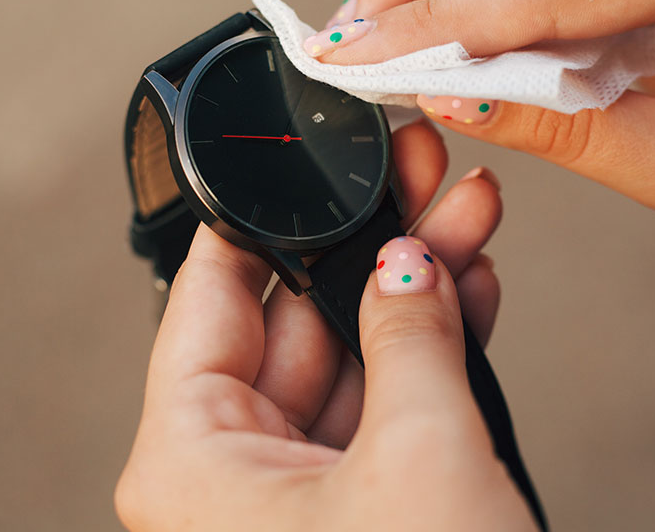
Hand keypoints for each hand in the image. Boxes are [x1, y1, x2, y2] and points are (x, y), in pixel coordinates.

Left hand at [115, 121, 536, 530]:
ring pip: (348, 361)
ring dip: (410, 294)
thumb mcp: (419, 453)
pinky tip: (465, 291)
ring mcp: (295, 491)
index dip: (263, 217)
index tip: (301, 158)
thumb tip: (408, 261)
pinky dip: (424, 357)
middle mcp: (228, 475)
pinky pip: (379, 408)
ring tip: (462, 217)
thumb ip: (409, 338)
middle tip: (412, 177)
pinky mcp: (354, 505)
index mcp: (190, 462)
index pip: (208, 297)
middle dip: (368, 246)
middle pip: (293, 321)